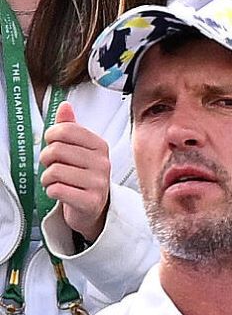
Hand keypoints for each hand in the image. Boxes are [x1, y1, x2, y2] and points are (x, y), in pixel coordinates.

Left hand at [39, 102, 110, 242]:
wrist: (94, 208)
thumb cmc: (83, 176)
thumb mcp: (79, 150)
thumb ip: (70, 127)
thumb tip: (65, 106)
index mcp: (99, 145)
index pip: (66, 130)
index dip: (51, 136)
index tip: (53, 144)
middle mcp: (102, 162)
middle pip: (56, 150)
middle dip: (46, 160)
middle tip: (53, 166)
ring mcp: (98, 182)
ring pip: (54, 172)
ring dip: (47, 178)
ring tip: (55, 180)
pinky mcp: (90, 201)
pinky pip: (57, 190)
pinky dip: (51, 191)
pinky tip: (59, 191)